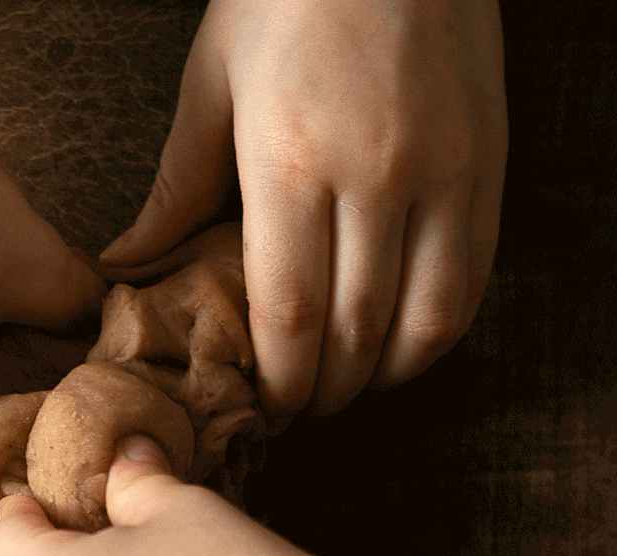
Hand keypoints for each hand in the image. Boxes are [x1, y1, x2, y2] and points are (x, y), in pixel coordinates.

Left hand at [103, 0, 505, 419]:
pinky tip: (407, 348)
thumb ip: (176, 187)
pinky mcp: (490, 165)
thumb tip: (126, 266)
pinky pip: (474, 280)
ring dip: (385, 375)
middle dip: (326, 390)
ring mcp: (442, 173)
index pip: (289, 314)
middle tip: (300, 412)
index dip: (279, 379)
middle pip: (355, 330)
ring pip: (423, 320)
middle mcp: (374, 177)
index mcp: (290, 163)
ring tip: (351, 389)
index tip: (264, 406)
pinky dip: (439, 333)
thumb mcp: (211, 83)